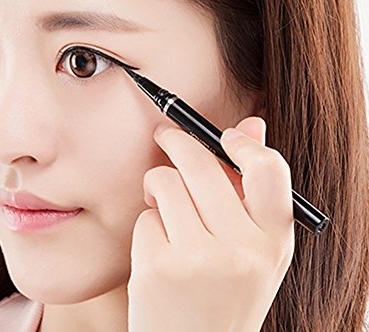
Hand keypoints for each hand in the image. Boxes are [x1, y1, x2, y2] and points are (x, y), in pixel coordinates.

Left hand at [127, 116, 294, 331]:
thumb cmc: (220, 294)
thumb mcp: (250, 250)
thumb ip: (250, 189)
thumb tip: (252, 124)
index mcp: (272, 243)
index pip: (269, 171)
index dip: (244, 144)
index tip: (224, 135)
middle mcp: (242, 251)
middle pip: (201, 164)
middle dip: (176, 142)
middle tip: (165, 136)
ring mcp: (199, 260)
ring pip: (166, 182)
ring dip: (158, 186)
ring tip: (161, 206)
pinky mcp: (159, 267)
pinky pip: (145, 215)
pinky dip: (147, 224)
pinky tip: (157, 249)